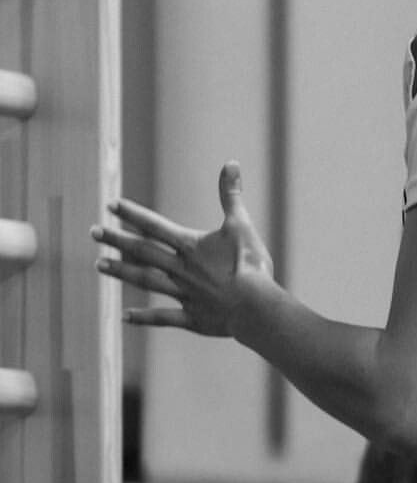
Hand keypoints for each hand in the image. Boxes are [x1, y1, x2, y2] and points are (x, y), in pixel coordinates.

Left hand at [93, 162, 272, 335]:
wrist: (257, 307)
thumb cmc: (252, 265)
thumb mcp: (242, 225)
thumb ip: (231, 196)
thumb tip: (230, 163)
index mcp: (191, 247)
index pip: (155, 226)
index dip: (132, 215)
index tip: (110, 205)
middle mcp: (181, 269)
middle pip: (142, 252)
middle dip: (116, 240)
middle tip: (93, 232)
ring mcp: (185, 295)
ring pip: (146, 281)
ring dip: (121, 272)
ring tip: (98, 265)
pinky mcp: (193, 318)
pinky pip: (163, 317)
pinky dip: (144, 317)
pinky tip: (124, 316)